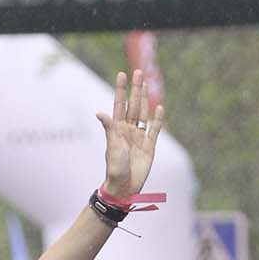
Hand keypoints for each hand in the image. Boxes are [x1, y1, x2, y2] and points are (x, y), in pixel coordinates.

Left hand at [96, 69, 163, 200]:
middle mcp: (128, 131)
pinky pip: (154, 130)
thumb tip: (99, 113)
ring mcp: (139, 138)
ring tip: (146, 83)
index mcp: (117, 129)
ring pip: (143, 114)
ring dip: (145, 99)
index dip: (121, 90)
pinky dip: (157, 120)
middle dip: (135, 89)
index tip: (121, 74)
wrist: (124, 187)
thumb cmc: (115, 168)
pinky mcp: (149, 147)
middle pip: (133, 105)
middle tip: (138, 72)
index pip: (119, 105)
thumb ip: (109, 128)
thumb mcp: (111, 147)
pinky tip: (159, 108)